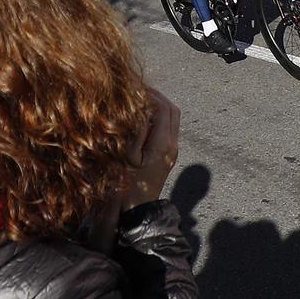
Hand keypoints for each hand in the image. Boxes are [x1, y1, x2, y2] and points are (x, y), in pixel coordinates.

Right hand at [120, 89, 180, 207]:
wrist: (135, 212)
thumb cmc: (127, 185)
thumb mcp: (127, 155)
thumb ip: (137, 129)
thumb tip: (142, 107)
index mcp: (163, 142)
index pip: (163, 107)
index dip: (149, 94)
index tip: (133, 87)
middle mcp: (172, 144)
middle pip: (172, 110)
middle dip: (156, 97)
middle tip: (137, 90)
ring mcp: (171, 151)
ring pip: (171, 119)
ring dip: (157, 106)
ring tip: (137, 101)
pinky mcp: (167, 156)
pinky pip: (167, 129)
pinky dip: (157, 118)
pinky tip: (140, 118)